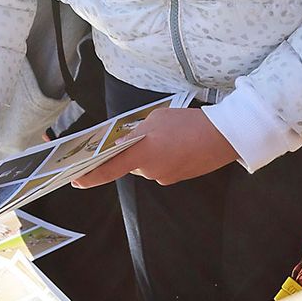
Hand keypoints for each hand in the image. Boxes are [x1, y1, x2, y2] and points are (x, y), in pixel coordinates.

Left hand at [72, 105, 239, 189]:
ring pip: (148, 164)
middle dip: (133, 150)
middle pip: (131, 163)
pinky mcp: (178, 178)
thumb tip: (131, 141)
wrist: (225, 136)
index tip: (76, 180)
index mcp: (142, 155)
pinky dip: (166, 155)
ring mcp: (165, 177)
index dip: (90, 176)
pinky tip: (179, 143)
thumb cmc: (189, 123)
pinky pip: (163, 166)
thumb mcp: (157, 119)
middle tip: (146, 132)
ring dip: (152, 151)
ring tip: (170, 135)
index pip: (108, 169)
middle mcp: (150, 171)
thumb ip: (138, 132)